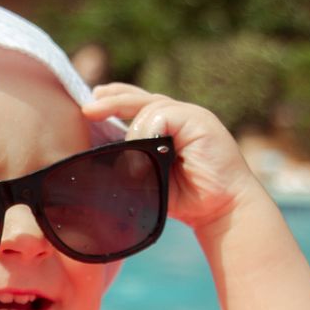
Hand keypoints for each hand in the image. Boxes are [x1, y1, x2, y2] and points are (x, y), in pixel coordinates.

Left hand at [83, 84, 263, 228]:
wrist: (221, 211)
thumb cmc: (186, 199)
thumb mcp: (149, 178)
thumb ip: (131, 162)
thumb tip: (97, 157)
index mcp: (167, 128)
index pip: (137, 105)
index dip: (114, 102)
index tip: (89, 108)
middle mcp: (180, 117)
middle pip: (140, 99)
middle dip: (112, 100)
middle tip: (88, 108)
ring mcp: (191, 116)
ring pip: (149, 106)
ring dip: (132, 129)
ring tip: (126, 152)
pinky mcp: (199, 121)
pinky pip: (163, 114)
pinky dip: (147, 129)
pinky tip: (144, 147)